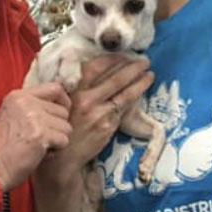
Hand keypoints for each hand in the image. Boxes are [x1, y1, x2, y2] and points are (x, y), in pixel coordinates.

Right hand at [0, 83, 72, 191]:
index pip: (55, 88)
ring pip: (66, 127)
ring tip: (39, 146)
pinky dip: (55, 151)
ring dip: (57, 140)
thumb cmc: (2, 147)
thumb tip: (58, 104)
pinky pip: (64, 140)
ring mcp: (35, 117)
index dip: (63, 102)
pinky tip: (40, 154)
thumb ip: (32, 106)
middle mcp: (27, 102)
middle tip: (41, 138)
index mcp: (19, 96)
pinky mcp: (42, 134)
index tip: (59, 115)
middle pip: (63, 110)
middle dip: (57, 127)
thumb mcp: (11, 115)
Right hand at [40, 56, 152, 181]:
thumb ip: (75, 87)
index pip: (95, 67)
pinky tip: (140, 94)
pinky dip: (133, 100)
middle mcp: (87, 100)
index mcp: (74, 91)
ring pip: (125, 94)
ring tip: (150, 75)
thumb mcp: (62, 102)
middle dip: (132, 68)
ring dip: (140, 83)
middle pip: (115, 79)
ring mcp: (99, 114)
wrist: (61, 157)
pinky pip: (124, 110)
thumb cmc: (61, 126)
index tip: (123, 54)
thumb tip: (93, 71)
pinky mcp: (108, 127)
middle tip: (144, 61)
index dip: (111, 59)